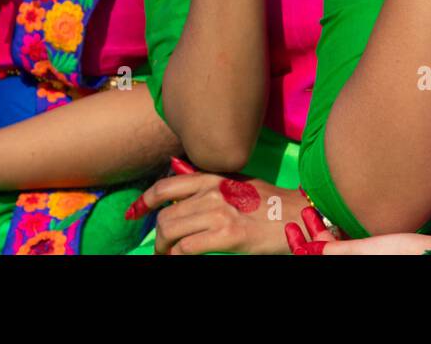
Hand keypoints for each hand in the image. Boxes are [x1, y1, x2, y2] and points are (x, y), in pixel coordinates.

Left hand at [125, 165, 305, 254]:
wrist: (298, 214)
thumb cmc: (269, 202)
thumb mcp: (237, 182)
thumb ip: (209, 181)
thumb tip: (179, 173)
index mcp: (213, 178)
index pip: (165, 187)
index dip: (143, 201)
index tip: (133, 214)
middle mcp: (212, 191)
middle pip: (165, 215)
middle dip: (157, 237)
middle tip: (161, 249)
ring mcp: (219, 213)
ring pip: (170, 231)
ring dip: (164, 249)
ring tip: (169, 256)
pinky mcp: (227, 235)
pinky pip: (186, 248)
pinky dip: (178, 256)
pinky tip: (181, 258)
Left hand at [285, 208, 430, 254]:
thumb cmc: (405, 253)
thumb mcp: (364, 250)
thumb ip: (334, 250)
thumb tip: (305, 249)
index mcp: (348, 265)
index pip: (313, 259)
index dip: (298, 245)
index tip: (291, 226)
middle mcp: (355, 260)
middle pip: (323, 251)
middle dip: (311, 231)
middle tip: (305, 207)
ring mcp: (364, 257)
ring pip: (334, 245)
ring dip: (323, 228)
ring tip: (317, 206)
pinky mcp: (373, 252)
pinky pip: (347, 243)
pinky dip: (337, 230)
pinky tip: (337, 216)